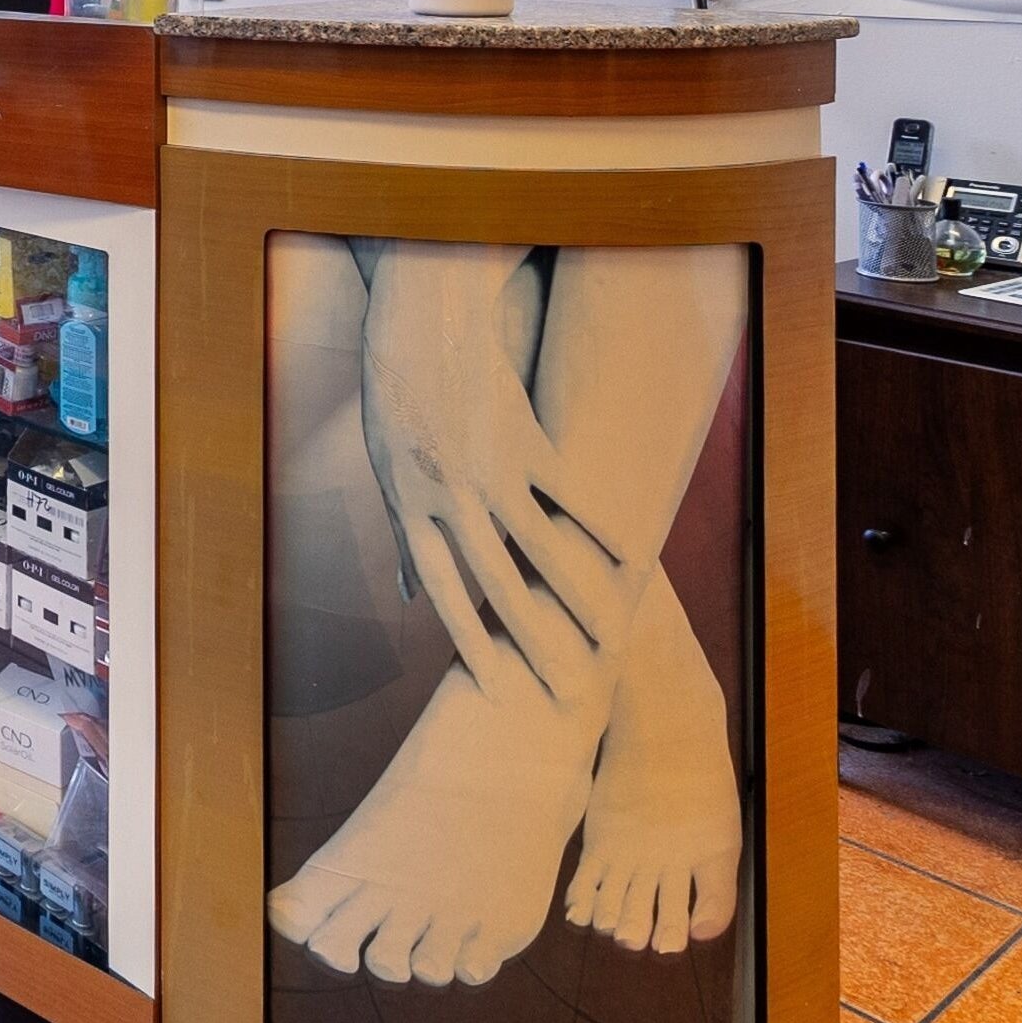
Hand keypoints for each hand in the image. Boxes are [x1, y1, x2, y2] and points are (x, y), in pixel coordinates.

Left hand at [357, 243, 621, 700]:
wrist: (418, 329)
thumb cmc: (399, 405)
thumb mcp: (387, 473)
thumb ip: (404, 539)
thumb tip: (406, 600)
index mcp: (414, 507)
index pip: (443, 593)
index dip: (470, 644)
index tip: (496, 692)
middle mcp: (452, 497)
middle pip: (498, 586)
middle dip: (535, 646)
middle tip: (567, 694)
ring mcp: (491, 469)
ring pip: (544, 547)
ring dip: (582, 599)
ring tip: (612, 639)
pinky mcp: (526, 439)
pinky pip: (572, 494)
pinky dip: (603, 527)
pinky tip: (634, 561)